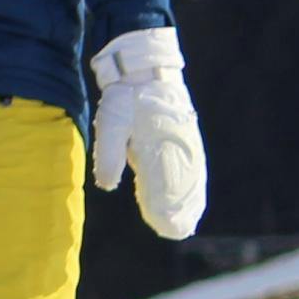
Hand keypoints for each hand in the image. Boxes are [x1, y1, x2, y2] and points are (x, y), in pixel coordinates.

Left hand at [91, 27, 206, 239]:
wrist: (145, 68)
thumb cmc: (126, 97)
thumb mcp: (111, 121)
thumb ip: (109, 153)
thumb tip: (107, 185)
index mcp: (161, 143)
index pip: (166, 183)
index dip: (165, 206)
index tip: (165, 225)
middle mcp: (177, 145)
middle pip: (183, 184)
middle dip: (179, 208)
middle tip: (175, 230)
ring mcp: (184, 141)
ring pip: (190, 177)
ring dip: (188, 200)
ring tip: (184, 223)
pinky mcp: (184, 137)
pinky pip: (191, 167)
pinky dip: (191, 185)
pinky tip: (190, 199)